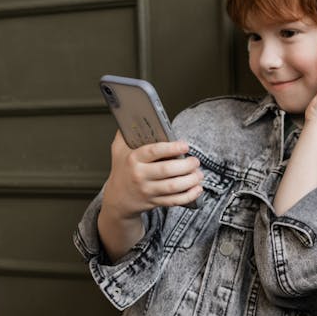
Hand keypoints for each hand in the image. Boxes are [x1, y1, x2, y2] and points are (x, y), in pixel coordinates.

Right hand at [97, 132, 203, 261]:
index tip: (185, 145)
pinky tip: (197, 189)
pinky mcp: (155, 202)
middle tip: (195, 161)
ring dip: (190, 180)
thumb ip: (125, 133)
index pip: (154, 152)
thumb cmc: (122, 170)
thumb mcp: (118, 149)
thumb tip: (132, 112)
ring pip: (173, 187)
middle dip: (186, 165)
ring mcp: (148, 190)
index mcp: (133, 159)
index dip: (172, 148)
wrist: (117, 199)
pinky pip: (175, 201)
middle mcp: (140, 175)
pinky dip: (189, 196)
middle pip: (167, 170)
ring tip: (199, 174)